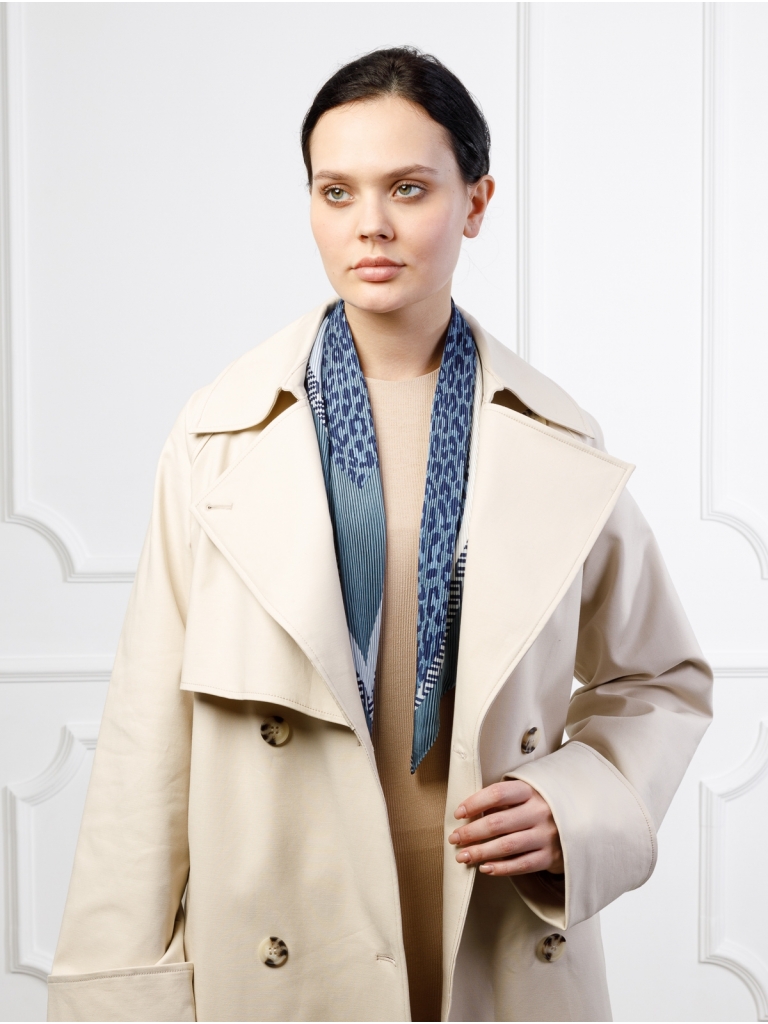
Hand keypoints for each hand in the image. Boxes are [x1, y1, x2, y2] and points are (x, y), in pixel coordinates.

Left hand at [448, 779, 563, 875]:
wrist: (581, 823)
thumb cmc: (541, 807)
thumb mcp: (527, 795)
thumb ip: (504, 801)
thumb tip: (469, 814)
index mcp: (530, 791)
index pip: (497, 794)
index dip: (474, 803)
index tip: (458, 813)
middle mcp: (539, 812)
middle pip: (497, 823)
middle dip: (471, 832)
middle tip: (454, 839)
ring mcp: (546, 835)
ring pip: (507, 846)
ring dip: (480, 852)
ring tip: (462, 856)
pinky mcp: (550, 857)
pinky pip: (522, 865)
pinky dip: (501, 868)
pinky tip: (485, 868)